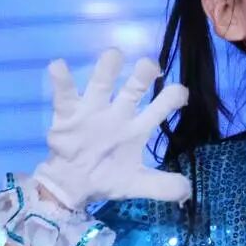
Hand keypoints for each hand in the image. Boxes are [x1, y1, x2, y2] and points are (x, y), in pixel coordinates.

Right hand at [32, 49, 190, 209]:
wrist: (73, 186)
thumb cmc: (108, 177)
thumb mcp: (137, 185)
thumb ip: (162, 187)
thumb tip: (187, 191)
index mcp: (138, 127)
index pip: (160, 107)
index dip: (171, 98)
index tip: (180, 93)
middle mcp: (118, 113)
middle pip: (133, 88)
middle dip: (142, 75)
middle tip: (150, 65)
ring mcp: (93, 111)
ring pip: (101, 84)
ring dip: (106, 69)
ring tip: (113, 54)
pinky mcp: (68, 115)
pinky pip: (64, 95)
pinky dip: (61, 80)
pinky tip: (58, 66)